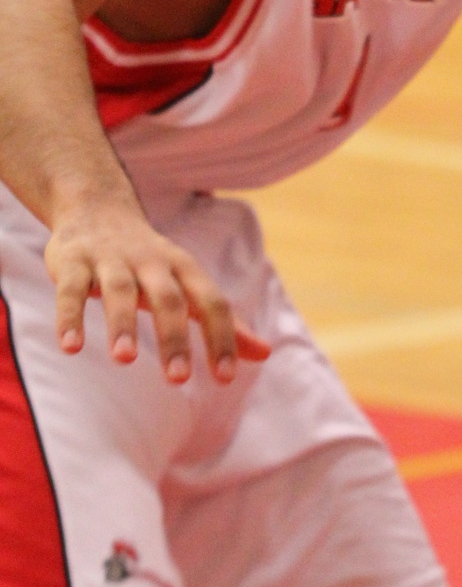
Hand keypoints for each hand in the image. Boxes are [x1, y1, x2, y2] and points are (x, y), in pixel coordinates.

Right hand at [46, 197, 269, 385]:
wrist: (97, 207)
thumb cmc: (151, 261)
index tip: (225, 378)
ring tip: (124, 360)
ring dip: (122, 324)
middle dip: (174, 337)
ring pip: (119, 290)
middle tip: (178, 379)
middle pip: (168, 298)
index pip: (211, 303)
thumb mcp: (189, 285)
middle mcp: (151, 262)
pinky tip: (70, 348)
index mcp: (184, 269)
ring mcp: (110, 260)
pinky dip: (70, 317)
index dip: (221, 338)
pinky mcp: (72, 262)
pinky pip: (70, 291)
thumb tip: (266, 354)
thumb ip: (223, 321)